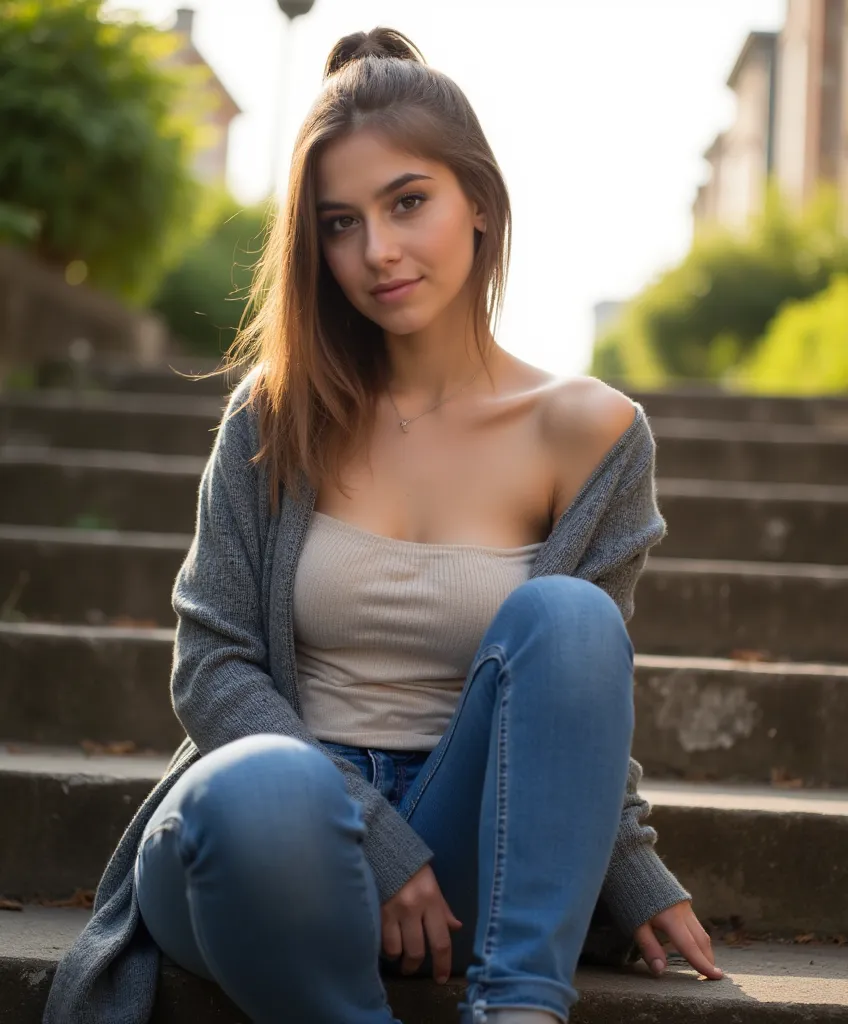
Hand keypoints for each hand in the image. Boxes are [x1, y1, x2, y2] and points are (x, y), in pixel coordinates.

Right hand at [380, 863, 462, 984]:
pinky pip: (379, 940)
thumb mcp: (433, 885)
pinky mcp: (375, 910)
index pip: (441, 941)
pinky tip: (384, 943)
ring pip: (396, 950)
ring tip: (397, 954)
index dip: (442, 964)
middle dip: (414, 966)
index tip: (441, 978)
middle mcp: (413, 908)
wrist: (384, 848)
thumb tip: (456, 927)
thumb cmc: (412, 868)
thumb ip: (443, 908)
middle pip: (417, 951)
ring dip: (397, 957)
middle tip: (412, 968)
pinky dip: (383, 947)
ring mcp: (392, 910)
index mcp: (432, 900)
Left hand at [634, 900, 722, 979]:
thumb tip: (660, 971)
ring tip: (705, 962)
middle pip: (700, 939)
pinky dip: (697, 935)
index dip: (703, 964)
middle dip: (707, 958)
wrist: (633, 863)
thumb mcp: (635, 923)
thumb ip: (649, 947)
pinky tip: (693, 942)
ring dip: (704, 947)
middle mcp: (682, 911)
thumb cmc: (631, 895)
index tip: (718, 978)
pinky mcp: (681, 899)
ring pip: (699, 930)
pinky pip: (694, 921)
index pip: (690, 947)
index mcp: (672, 919)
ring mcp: (683, 904)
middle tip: (713, 976)